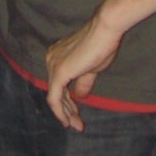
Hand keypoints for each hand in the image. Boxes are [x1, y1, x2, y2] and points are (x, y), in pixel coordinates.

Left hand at [44, 9, 122, 129]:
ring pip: (55, 96)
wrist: (104, 30)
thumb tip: (80, 95)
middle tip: (77, 124)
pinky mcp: (58, 73)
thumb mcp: (91, 68)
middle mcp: (51, 59)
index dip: (67, 102)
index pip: (59, 84)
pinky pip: (54, 98)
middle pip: (56, 91)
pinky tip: (67, 121)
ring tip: (77, 125)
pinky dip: (60, 111)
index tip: (76, 114)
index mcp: (57, 56)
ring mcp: (53, 65)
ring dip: (66, 113)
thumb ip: (82, 81)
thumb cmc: (101, 45)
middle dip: (67, 110)